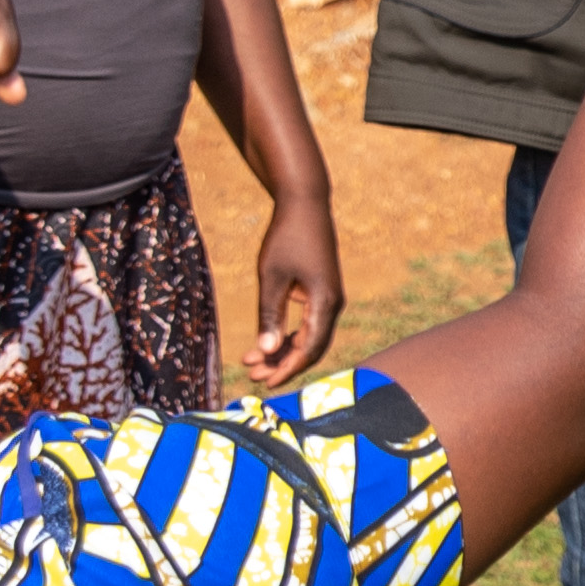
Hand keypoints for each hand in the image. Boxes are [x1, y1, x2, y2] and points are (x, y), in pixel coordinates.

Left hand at [249, 182, 345, 383]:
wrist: (305, 204)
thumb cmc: (287, 237)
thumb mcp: (272, 276)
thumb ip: (269, 314)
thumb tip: (265, 351)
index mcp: (325, 302)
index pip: (309, 348)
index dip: (287, 368)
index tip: (264, 381)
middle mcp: (332, 304)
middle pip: (311, 348)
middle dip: (282, 364)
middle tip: (252, 375)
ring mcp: (329, 299)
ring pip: (309, 337)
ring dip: (283, 351)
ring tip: (253, 361)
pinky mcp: (321, 292)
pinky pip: (308, 324)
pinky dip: (288, 336)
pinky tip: (266, 342)